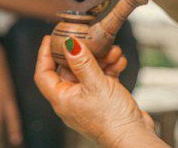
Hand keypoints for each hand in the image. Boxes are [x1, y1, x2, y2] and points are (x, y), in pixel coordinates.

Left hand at [34, 36, 157, 146]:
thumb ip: (82, 62)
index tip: (50, 38)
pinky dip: (110, 68)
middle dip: (82, 53)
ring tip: (113, 50)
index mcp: (62, 99)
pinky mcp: (103, 100)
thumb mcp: (95, 83)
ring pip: (88, 72)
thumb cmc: (111, 118)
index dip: (44, 55)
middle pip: (68, 70)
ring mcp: (87, 100)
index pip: (44, 74)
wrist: (133, 137)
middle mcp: (72, 100)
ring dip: (101, 59)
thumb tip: (69, 43)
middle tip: (89, 39)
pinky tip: (120, 61)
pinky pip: (102, 79)